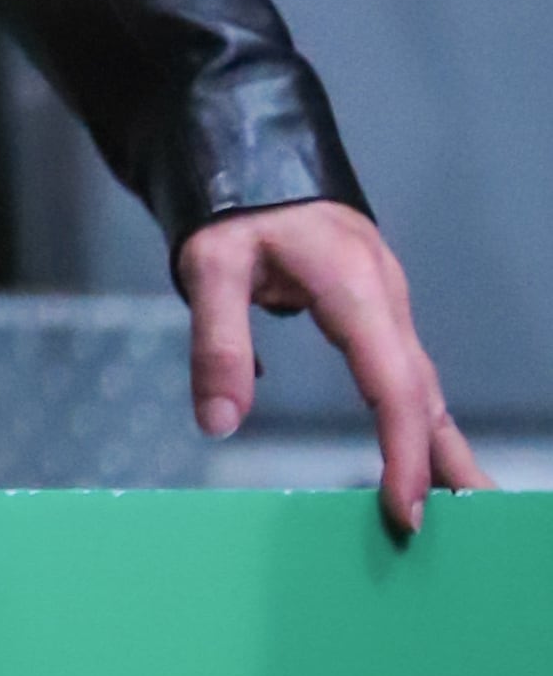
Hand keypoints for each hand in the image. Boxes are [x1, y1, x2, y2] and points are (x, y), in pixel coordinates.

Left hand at [177, 200, 486, 536]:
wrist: (250, 144)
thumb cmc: (234, 203)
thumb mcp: (209, 264)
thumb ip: (217, 341)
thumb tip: (220, 425)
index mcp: (353, 286)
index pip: (392, 383)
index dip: (403, 452)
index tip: (405, 512)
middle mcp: (384, 296)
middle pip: (422, 390)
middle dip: (442, 460)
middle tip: (463, 530)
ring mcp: (386, 299)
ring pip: (422, 382)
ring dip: (441, 443)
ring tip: (465, 506)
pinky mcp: (374, 305)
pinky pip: (406, 371)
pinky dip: (421, 417)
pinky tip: (423, 455)